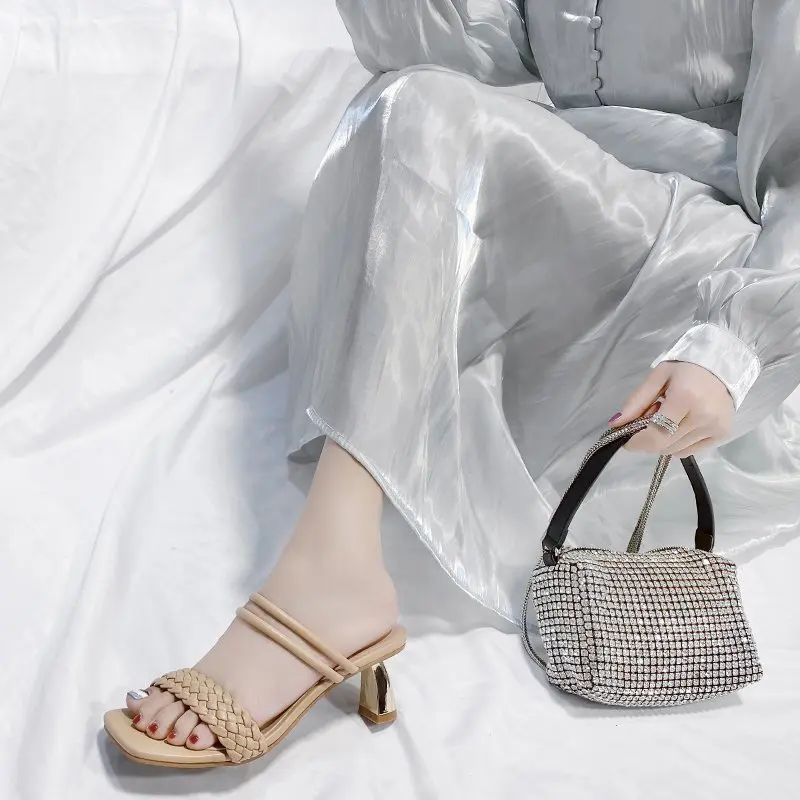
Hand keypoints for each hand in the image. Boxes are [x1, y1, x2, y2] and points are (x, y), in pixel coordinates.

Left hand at [610, 362, 733, 456]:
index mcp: (685, 398)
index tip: (624, 439)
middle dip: (647, 439)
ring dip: (662, 440)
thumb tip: (615, 424)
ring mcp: (715, 428)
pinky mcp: (722, 434)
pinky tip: (679, 425)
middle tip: (647, 419)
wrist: (723, 363)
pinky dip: (677, 444)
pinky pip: (690, 451)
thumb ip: (636, 402)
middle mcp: (703, 417)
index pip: (656, 434)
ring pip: (675, 451)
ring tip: (667, 418)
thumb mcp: (657, 377)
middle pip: (664, 445)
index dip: (636, 442)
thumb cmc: (687, 367)